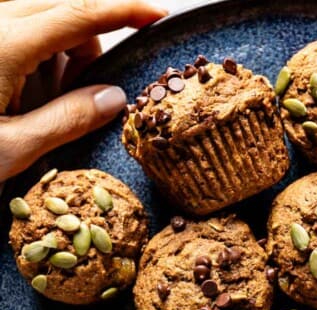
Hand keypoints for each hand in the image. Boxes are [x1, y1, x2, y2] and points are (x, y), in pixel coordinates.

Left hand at [0, 0, 167, 181]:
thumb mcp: (13, 147)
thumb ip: (68, 119)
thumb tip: (115, 98)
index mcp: (4, 45)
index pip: (80, 13)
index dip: (125, 10)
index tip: (159, 14)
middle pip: (66, 10)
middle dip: (90, 47)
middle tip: (86, 94)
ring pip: (45, 16)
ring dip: (62, 53)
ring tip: (44, 102)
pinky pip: (22, 27)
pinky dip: (40, 55)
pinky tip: (25, 90)